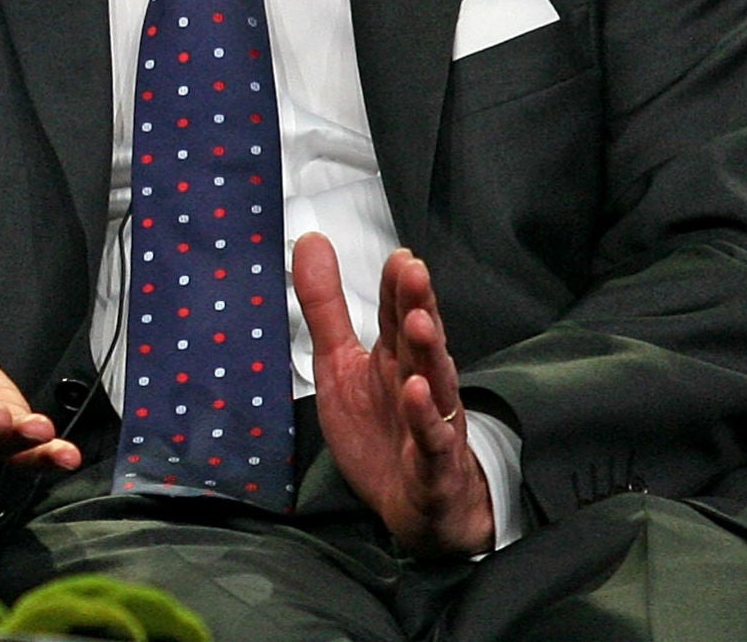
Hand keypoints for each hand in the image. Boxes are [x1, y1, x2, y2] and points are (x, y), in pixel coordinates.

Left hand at [293, 233, 492, 557]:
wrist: (414, 505)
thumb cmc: (380, 428)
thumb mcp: (339, 363)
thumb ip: (326, 306)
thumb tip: (311, 241)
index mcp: (394, 358)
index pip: (397, 315)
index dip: (398, 287)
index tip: (400, 256)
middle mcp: (418, 382)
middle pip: (418, 339)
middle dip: (418, 304)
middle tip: (414, 271)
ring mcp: (430, 422)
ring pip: (434, 382)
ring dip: (429, 352)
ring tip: (420, 322)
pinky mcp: (431, 463)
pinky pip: (431, 438)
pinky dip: (426, 417)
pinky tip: (417, 393)